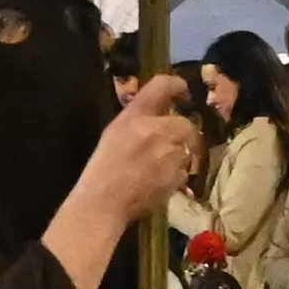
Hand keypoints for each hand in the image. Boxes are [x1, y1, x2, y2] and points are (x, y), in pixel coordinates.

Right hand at [39, 75, 206, 288]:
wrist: (104, 202)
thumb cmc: (102, 166)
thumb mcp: (114, 132)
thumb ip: (138, 118)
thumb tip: (161, 112)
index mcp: (135, 116)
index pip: (163, 85)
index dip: (177, 85)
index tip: (183, 92)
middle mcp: (156, 130)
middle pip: (185, 123)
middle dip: (180, 133)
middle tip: (168, 142)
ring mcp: (168, 155)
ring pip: (187, 148)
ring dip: (178, 153)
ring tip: (159, 164)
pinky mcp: (175, 176)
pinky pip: (184, 170)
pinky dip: (176, 173)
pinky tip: (159, 179)